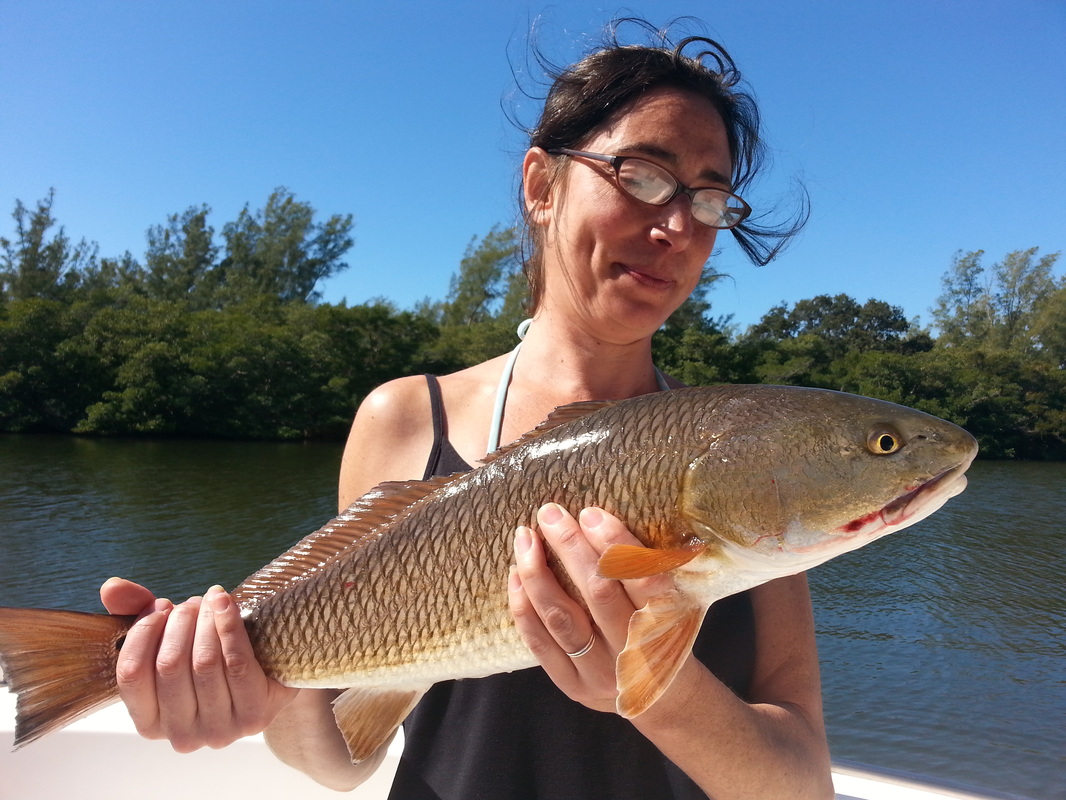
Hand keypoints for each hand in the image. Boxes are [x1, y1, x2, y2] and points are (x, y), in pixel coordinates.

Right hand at [100, 577, 297, 751]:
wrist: (267, 675)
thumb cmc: (210, 656)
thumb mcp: (170, 638)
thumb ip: (136, 614)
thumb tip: (111, 587)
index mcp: (149, 723)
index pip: (131, 675)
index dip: (143, 632)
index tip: (160, 606)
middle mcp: (180, 735)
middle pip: (170, 665)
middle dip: (180, 621)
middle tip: (192, 602)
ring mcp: (218, 731)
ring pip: (204, 663)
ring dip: (206, 620)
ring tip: (211, 600)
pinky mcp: (253, 717)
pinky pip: (237, 663)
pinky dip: (229, 625)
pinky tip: (226, 603)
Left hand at [507, 504, 673, 713]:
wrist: (662, 699)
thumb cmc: (663, 634)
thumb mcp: (673, 604)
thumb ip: (647, 570)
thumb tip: (601, 516)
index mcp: (664, 624)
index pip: (642, 579)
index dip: (616, 545)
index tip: (591, 514)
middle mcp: (631, 650)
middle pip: (597, 593)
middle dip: (570, 548)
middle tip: (550, 513)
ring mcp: (599, 671)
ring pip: (561, 618)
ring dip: (538, 574)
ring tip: (524, 538)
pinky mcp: (572, 685)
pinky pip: (540, 643)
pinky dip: (524, 607)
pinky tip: (515, 575)